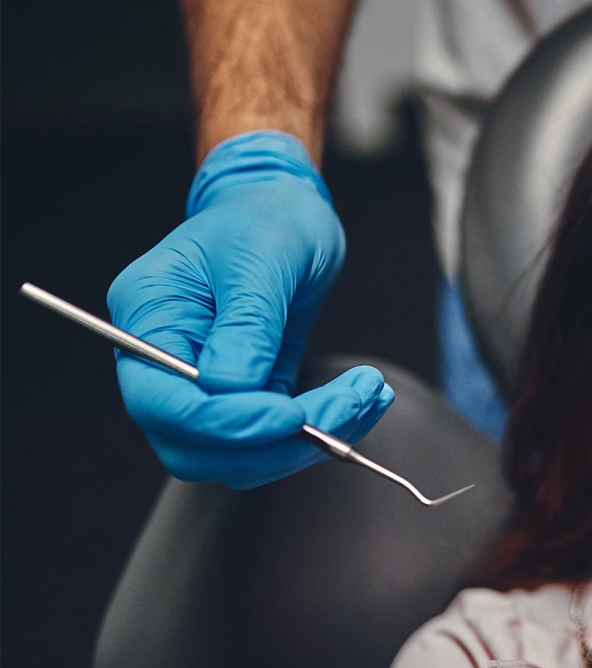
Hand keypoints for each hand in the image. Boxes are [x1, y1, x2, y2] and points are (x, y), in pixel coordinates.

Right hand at [107, 130, 392, 487]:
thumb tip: (231, 386)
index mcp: (149, 316)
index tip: (292, 415)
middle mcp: (163, 361)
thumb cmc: (265, 217)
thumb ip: (247, 321)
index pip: (163, 403)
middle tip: (346, 406)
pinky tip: (364, 399)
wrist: (285, 210)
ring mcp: (203, 384)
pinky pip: (274, 439)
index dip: (226, 424)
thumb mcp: (262, 254)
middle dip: (274, 442)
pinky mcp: (246, 396)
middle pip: (195, 447)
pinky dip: (324, 430)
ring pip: (240, 457)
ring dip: (310, 442)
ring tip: (366, 395)